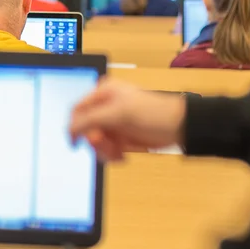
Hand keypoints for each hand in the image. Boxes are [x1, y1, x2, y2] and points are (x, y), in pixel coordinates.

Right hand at [69, 78, 186, 160]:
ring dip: (105, 151)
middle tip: (107, 146)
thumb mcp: (118, 113)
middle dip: (95, 141)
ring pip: (95, 142)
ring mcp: (112, 122)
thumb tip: (70, 128)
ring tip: (118, 152)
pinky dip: (112, 155)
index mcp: (102, 93)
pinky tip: (122, 155)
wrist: (179, 127)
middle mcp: (105, 107)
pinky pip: (106, 149)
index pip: (78, 110)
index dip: (75, 127)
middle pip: (86, 129)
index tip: (76, 143)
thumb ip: (91, 119)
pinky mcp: (120, 136)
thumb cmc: (154, 112)